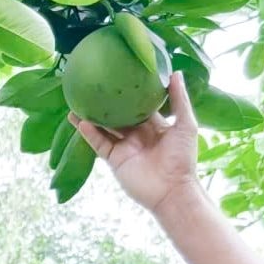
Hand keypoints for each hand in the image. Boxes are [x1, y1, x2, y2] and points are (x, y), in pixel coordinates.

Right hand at [72, 71, 202, 217]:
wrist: (172, 190)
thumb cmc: (183, 158)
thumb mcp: (185, 124)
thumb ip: (179, 100)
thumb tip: (174, 73)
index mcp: (154, 126)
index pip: (139, 106)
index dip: (131, 93)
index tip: (122, 75)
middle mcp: (137, 135)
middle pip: (119, 115)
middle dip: (108, 103)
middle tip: (95, 86)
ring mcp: (124, 147)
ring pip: (104, 128)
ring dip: (92, 116)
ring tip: (78, 102)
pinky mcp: (115, 160)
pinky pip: (99, 144)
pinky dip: (89, 133)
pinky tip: (80, 121)